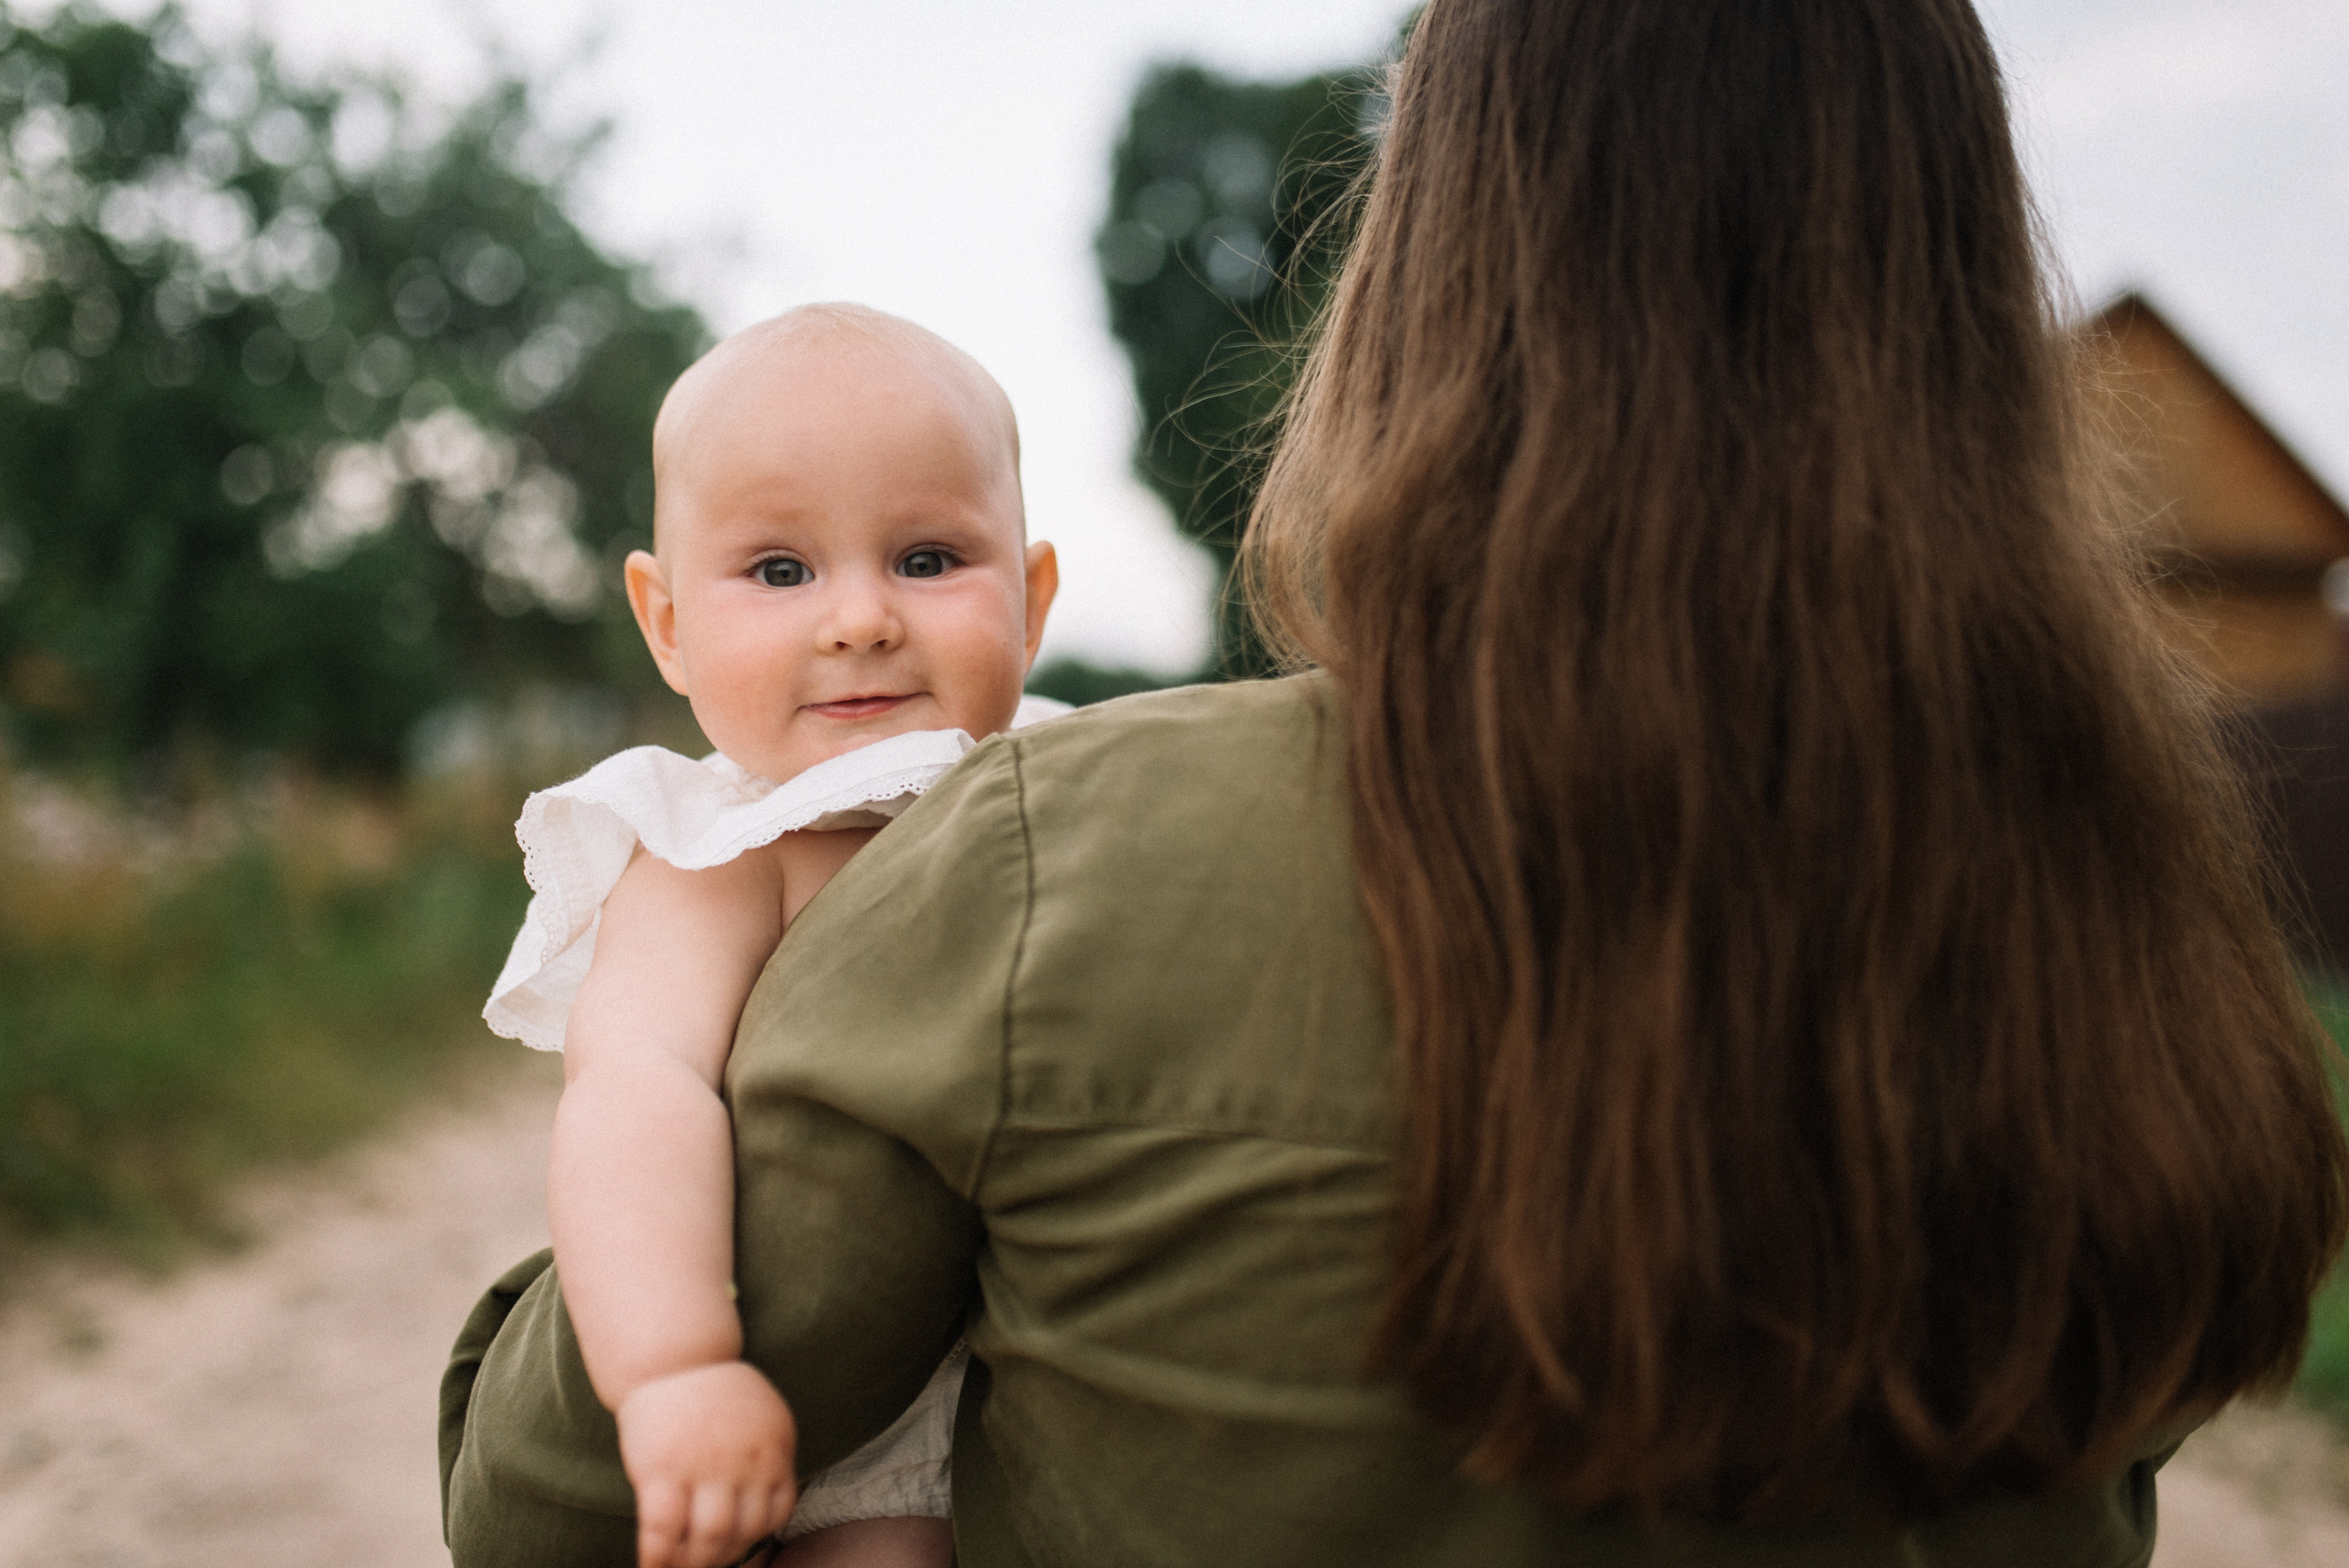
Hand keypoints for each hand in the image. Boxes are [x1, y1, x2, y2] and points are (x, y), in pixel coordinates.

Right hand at [618, 1360, 798, 1567]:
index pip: (776, 1513)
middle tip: (704, 1563)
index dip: (755, 1537)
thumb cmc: (713, 1391)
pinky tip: (649, 1566)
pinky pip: (661, 1531)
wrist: (671, 1356)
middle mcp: (743, 1462)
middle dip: (722, 1557)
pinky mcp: (660, 1471)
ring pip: (707, 1540)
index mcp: (772, 1449)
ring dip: (693, 1564)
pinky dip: (656, 1558)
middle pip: (741, 1532)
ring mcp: (702, 1468)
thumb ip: (769, 1457)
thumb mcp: (761, 1416)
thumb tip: (771, 1513)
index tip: (736, 1546)